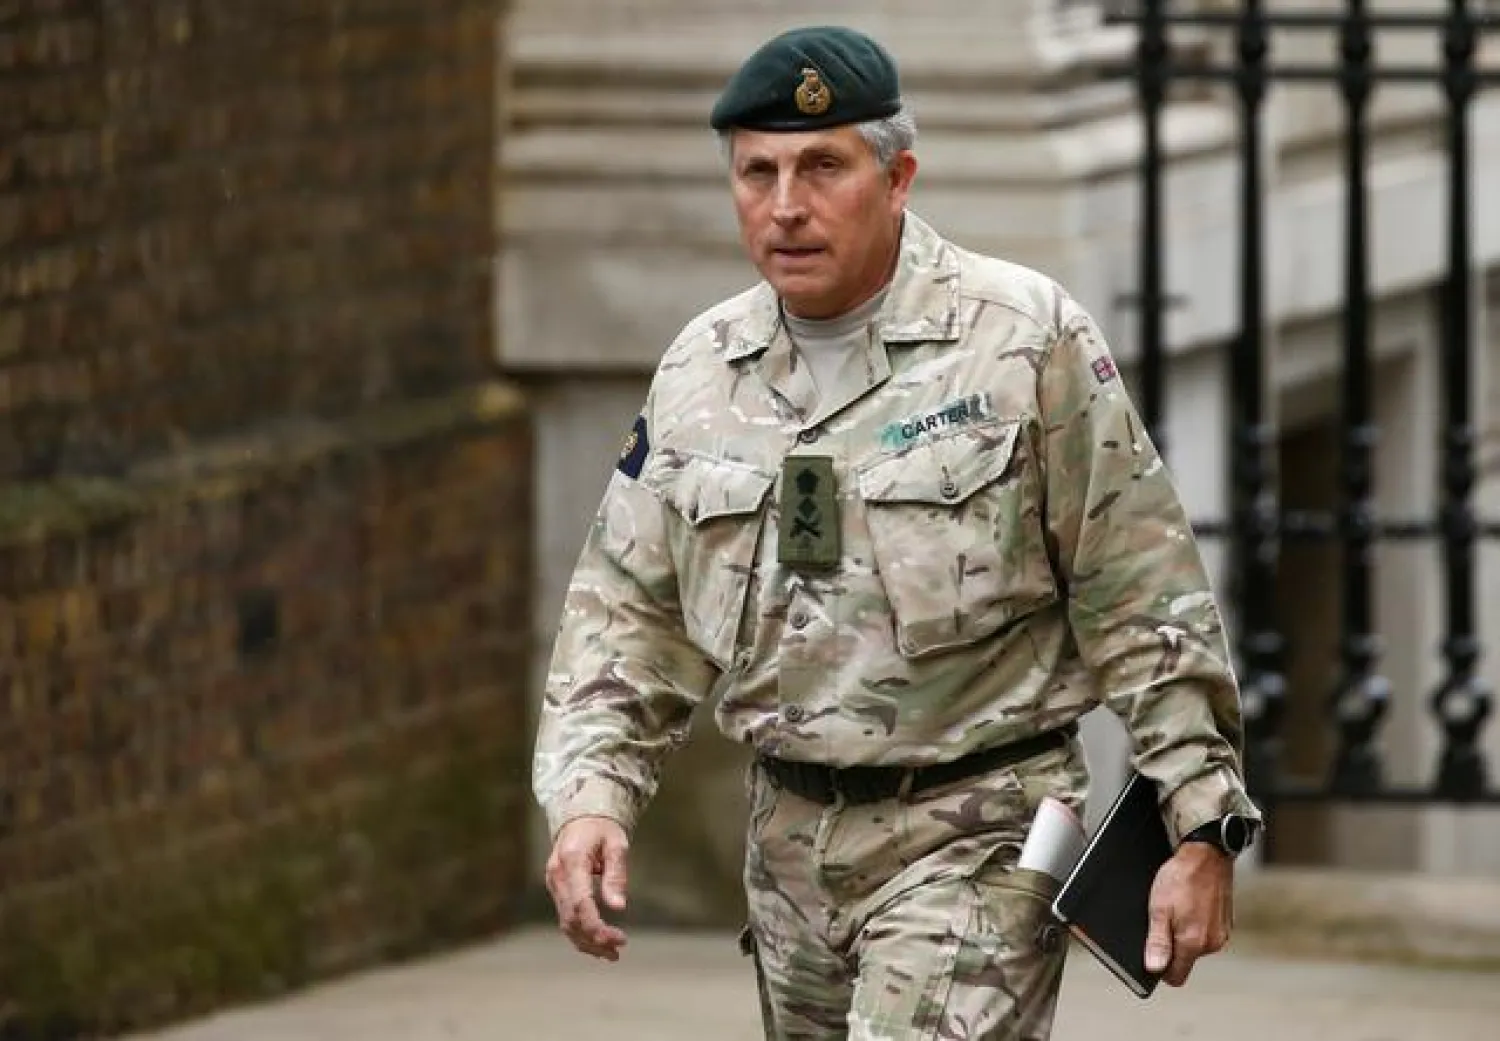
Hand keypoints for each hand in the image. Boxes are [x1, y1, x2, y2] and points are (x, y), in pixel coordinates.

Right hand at [544, 815, 630, 960]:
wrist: (581, 817)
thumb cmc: (602, 828)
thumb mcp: (616, 844)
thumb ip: (616, 874)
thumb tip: (618, 906)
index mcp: (571, 861)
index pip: (581, 903)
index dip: (597, 926)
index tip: (619, 939)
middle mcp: (557, 876)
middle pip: (571, 918)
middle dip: (594, 938)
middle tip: (619, 949)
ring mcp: (553, 884)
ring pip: (566, 922)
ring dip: (587, 942)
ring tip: (612, 954)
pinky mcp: (557, 890)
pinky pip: (566, 917)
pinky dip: (580, 934)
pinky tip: (598, 943)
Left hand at [1143, 841, 1233, 986]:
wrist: (1207, 854)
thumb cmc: (1181, 877)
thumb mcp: (1159, 908)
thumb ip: (1157, 941)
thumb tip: (1153, 968)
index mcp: (1194, 942)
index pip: (1176, 976)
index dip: (1161, 968)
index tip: (1153, 954)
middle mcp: (1212, 943)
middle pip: (1185, 960)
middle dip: (1171, 946)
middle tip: (1163, 921)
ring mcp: (1221, 933)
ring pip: (1195, 945)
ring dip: (1184, 933)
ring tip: (1177, 908)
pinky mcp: (1226, 923)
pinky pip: (1206, 932)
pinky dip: (1196, 924)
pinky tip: (1189, 904)